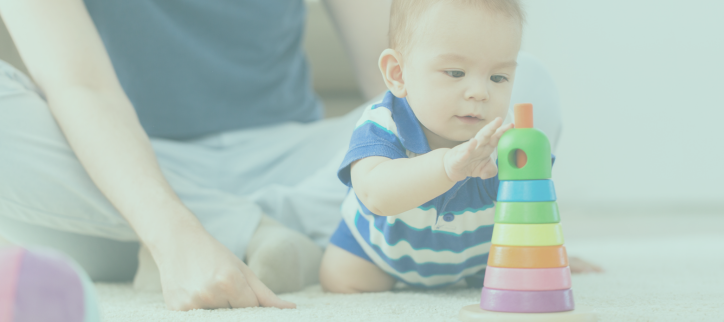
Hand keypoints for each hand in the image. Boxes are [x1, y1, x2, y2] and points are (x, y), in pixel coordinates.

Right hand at [153, 227, 295, 310]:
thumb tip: (292, 308)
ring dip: (215, 308)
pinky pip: (197, 318)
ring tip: (206, 286)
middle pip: (233, 314)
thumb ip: (266, 295)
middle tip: (220, 285)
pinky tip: (194, 291)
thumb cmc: (215, 255)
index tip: (236, 286)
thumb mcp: (243, 270)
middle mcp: (209, 293)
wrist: (176, 241)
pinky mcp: (175, 309)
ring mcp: (190, 303)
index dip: (245, 299)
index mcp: (230, 281)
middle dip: (231, 304)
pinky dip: (200, 309)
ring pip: (216, 317)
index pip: (250, 308)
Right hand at [443, 117, 512, 181]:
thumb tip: (488, 173)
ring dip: (479, 137)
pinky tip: (468, 149)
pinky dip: (465, 152)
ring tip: (486, 131)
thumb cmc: (470, 164)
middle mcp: (477, 146)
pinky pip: (462, 155)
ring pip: (473, 142)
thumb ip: (490, 170)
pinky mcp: (458, 158)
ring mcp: (467, 151)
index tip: (512, 125)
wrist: (453, 168)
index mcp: (486, 147)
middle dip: (492, 127)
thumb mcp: (484, 170)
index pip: (495, 137)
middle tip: (499, 119)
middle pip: (485, 135)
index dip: (503, 131)